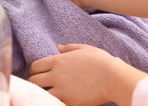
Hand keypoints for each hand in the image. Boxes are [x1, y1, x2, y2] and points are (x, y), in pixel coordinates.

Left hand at [28, 44, 147, 105]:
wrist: (113, 77)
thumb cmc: (101, 61)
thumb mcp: (84, 49)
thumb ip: (69, 48)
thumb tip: (58, 47)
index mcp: (58, 61)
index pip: (35, 66)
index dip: (34, 70)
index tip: (37, 73)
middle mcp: (56, 76)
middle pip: (34, 81)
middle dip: (34, 82)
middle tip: (40, 84)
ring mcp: (61, 90)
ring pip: (41, 93)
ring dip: (42, 93)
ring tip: (46, 93)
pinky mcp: (69, 102)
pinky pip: (55, 103)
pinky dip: (54, 101)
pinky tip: (59, 100)